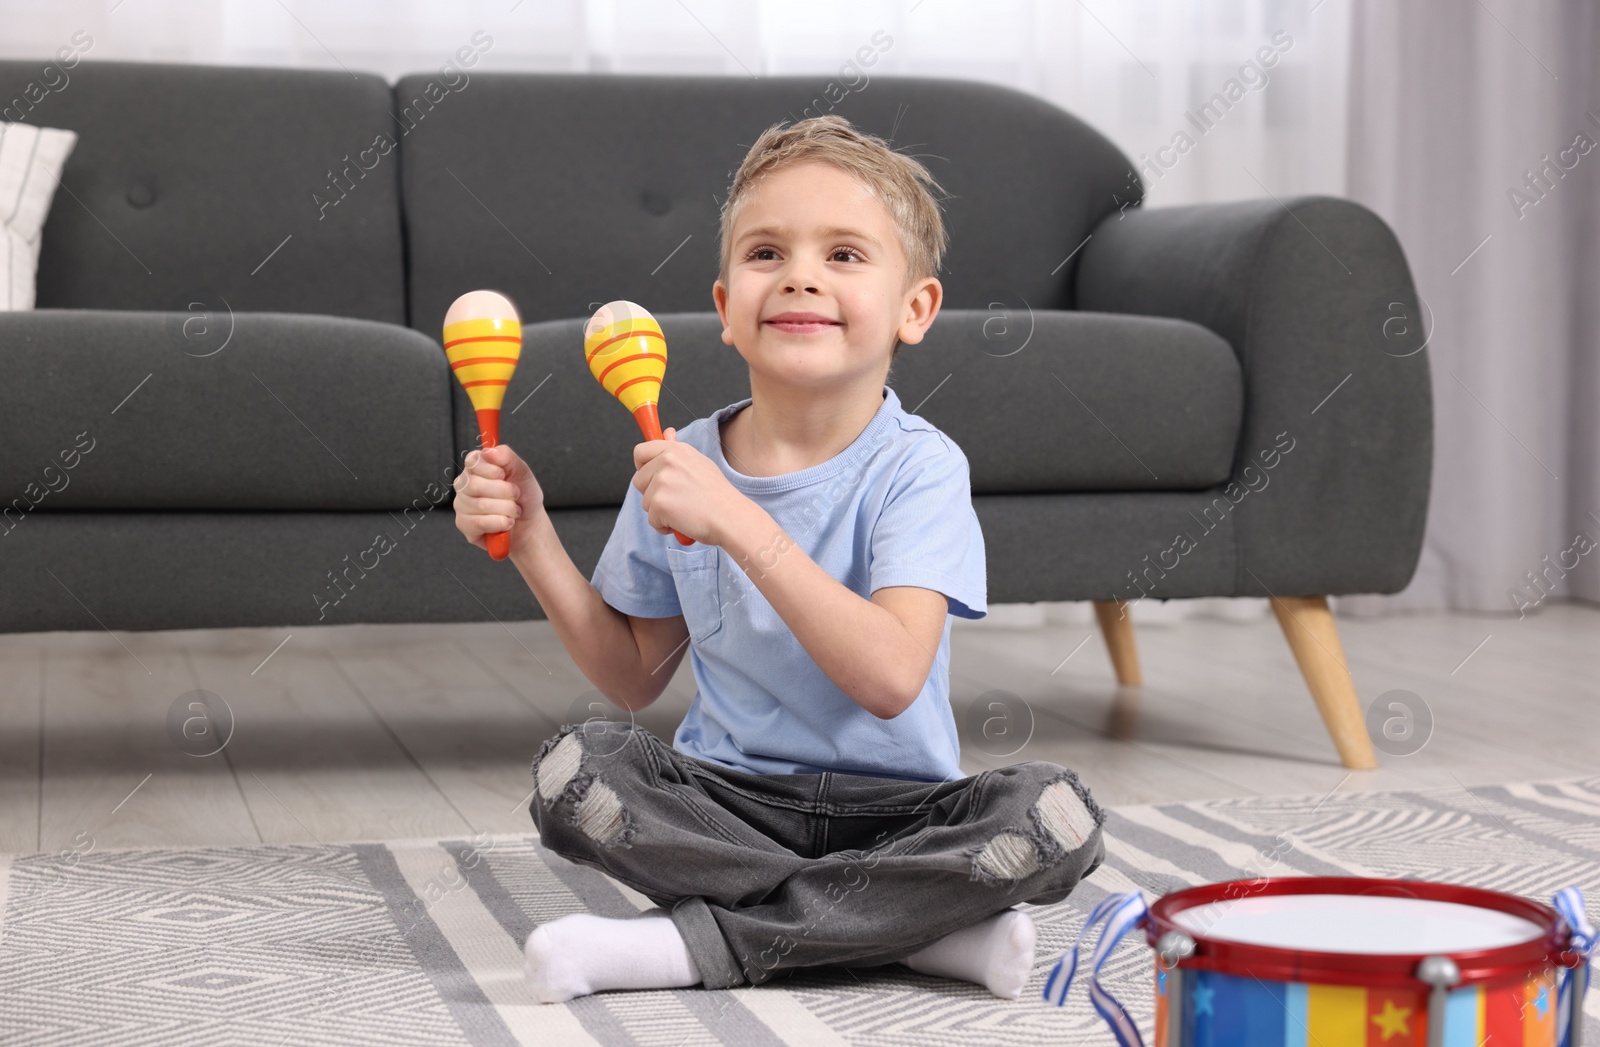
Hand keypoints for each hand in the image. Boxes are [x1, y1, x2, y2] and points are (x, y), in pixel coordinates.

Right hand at [452, 444, 545, 558]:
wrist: (530, 523)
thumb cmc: (524, 495)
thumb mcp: (522, 471)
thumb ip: (507, 456)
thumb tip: (488, 451)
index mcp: (476, 468)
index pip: (472, 461)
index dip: (491, 470)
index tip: (504, 475)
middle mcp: (464, 485)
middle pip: (474, 484)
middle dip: (504, 492)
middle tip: (516, 495)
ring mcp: (461, 505)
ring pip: (480, 505)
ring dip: (506, 509)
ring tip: (514, 511)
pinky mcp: (464, 525)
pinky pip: (480, 523)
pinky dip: (500, 523)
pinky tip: (507, 522)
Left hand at [632, 427, 746, 545]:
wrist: (730, 516)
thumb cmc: (718, 495)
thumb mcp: (699, 463)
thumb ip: (677, 452)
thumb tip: (667, 432)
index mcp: (676, 450)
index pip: (641, 451)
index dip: (642, 467)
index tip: (650, 477)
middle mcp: (667, 461)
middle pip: (638, 480)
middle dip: (652, 493)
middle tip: (677, 498)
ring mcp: (661, 482)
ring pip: (645, 501)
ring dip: (660, 511)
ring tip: (684, 510)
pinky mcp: (659, 503)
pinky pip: (651, 519)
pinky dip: (664, 525)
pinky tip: (683, 520)